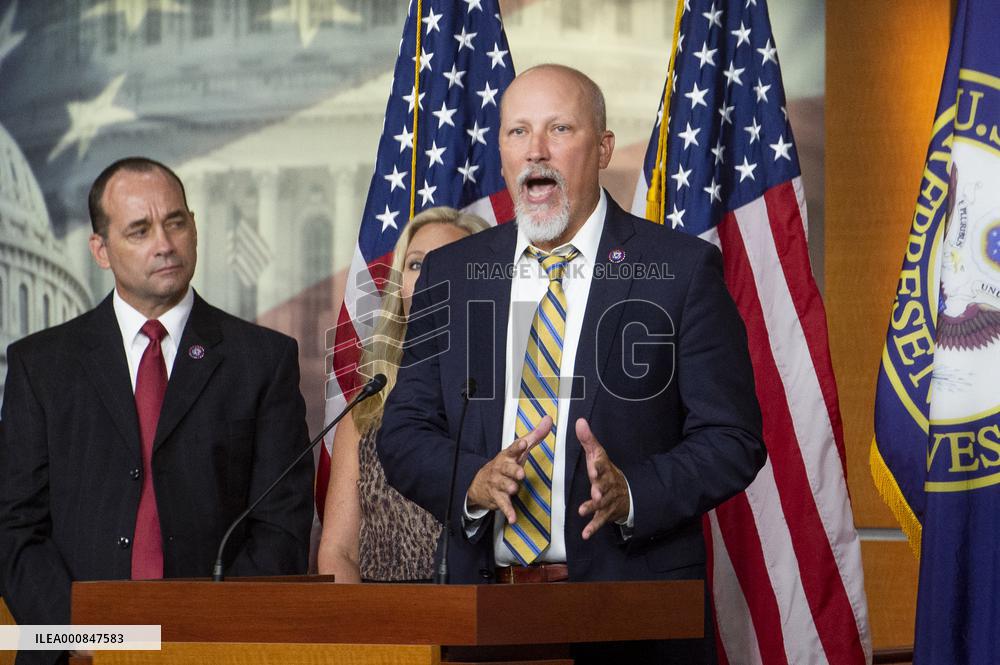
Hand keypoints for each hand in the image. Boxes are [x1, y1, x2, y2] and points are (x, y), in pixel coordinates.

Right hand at [467, 416, 552, 523]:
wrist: (481, 483)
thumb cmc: (506, 464)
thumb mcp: (519, 450)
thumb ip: (535, 435)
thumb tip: (549, 419)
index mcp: (508, 456)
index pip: (513, 450)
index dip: (518, 447)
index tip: (523, 444)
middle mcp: (501, 469)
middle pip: (507, 469)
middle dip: (513, 471)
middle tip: (520, 474)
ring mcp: (498, 484)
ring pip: (504, 486)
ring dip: (509, 488)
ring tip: (514, 490)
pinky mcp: (497, 498)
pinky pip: (503, 505)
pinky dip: (508, 512)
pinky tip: (513, 518)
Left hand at [576, 418, 629, 538]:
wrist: (627, 493)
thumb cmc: (606, 472)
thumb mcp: (598, 455)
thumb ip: (588, 439)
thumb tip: (579, 421)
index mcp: (604, 469)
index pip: (601, 465)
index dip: (597, 465)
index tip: (593, 465)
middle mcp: (606, 485)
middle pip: (603, 486)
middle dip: (599, 489)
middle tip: (594, 493)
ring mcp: (607, 500)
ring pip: (601, 504)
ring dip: (592, 507)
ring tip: (582, 511)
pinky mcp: (606, 513)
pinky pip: (599, 521)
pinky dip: (593, 528)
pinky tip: (585, 535)